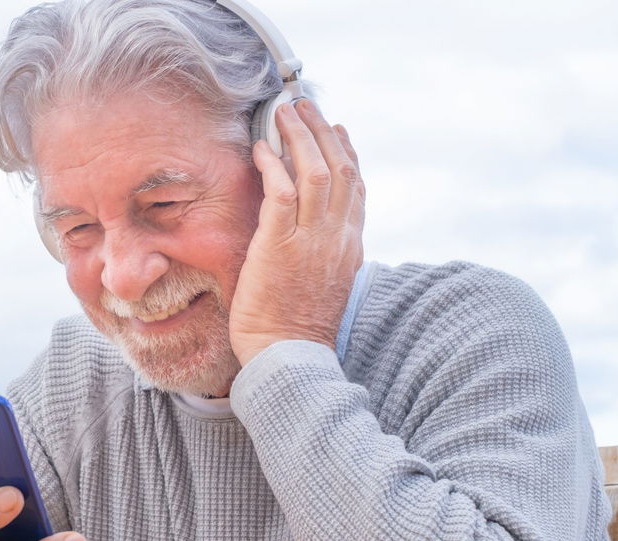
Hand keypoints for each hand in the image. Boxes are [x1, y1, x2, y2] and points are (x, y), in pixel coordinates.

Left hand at [228, 99, 365, 365]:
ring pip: (317, 172)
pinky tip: (261, 149)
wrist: (288, 356)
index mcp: (350, 247)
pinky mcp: (281, 245)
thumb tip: (313, 235)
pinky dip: (273, 165)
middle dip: (323, 132)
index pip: (356, 188)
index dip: (347, 153)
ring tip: (283, 113)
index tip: (337, 129)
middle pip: (341, 169)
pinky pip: (283, 192)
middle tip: (305, 107)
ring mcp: (312, 240)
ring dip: (299, 137)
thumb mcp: (324, 285)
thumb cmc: (296, 330)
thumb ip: (323, 254)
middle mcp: (338, 238)